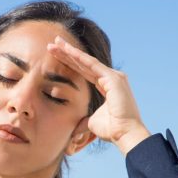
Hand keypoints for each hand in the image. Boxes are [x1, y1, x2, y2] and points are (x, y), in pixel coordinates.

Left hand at [46, 35, 150, 154]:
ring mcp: (113, 76)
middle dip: (67, 53)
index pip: (84, 71)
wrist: (124, 134)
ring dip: (70, 52)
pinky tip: (67, 50)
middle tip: (52, 44)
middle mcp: (110, 78)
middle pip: (83, 63)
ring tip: (54, 43)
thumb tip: (74, 130)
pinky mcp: (113, 78)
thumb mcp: (92, 122)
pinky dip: (78, 57)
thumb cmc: (111, 130)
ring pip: (86, 61)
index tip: (55, 56)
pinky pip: (92, 65)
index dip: (69, 63)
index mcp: (106, 86)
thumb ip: (83, 121)